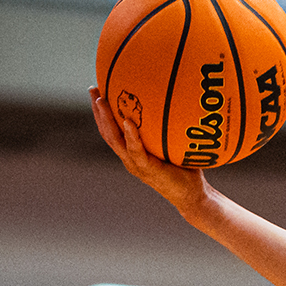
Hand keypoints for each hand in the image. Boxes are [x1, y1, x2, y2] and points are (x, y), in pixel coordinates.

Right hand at [89, 86, 211, 218]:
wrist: (193, 197)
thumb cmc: (186, 170)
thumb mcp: (174, 146)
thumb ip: (169, 129)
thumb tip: (176, 101)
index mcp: (132, 153)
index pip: (112, 131)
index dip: (102, 112)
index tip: (97, 91)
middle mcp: (129, 159)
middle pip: (107, 132)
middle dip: (98, 110)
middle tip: (93, 88)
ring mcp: (136, 165)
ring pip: (115, 140)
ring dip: (106, 119)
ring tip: (101, 100)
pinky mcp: (147, 169)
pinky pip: (136, 150)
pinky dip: (131, 136)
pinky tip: (127, 121)